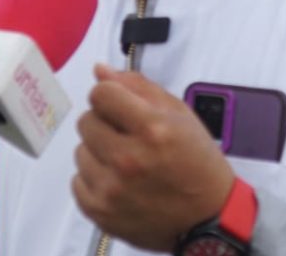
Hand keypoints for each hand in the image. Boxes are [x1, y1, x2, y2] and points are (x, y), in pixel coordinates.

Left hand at [73, 64, 234, 251]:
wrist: (207, 215)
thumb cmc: (197, 162)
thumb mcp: (178, 113)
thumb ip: (138, 86)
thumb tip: (101, 70)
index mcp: (152, 128)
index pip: (101, 94)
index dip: (110, 94)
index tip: (120, 103)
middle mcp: (129, 159)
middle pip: (86, 120)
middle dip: (105, 121)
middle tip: (128, 134)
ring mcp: (112, 188)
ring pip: (80, 149)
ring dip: (99, 150)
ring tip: (127, 159)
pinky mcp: (101, 211)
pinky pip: (77, 180)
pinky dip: (94, 177)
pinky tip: (118, 179)